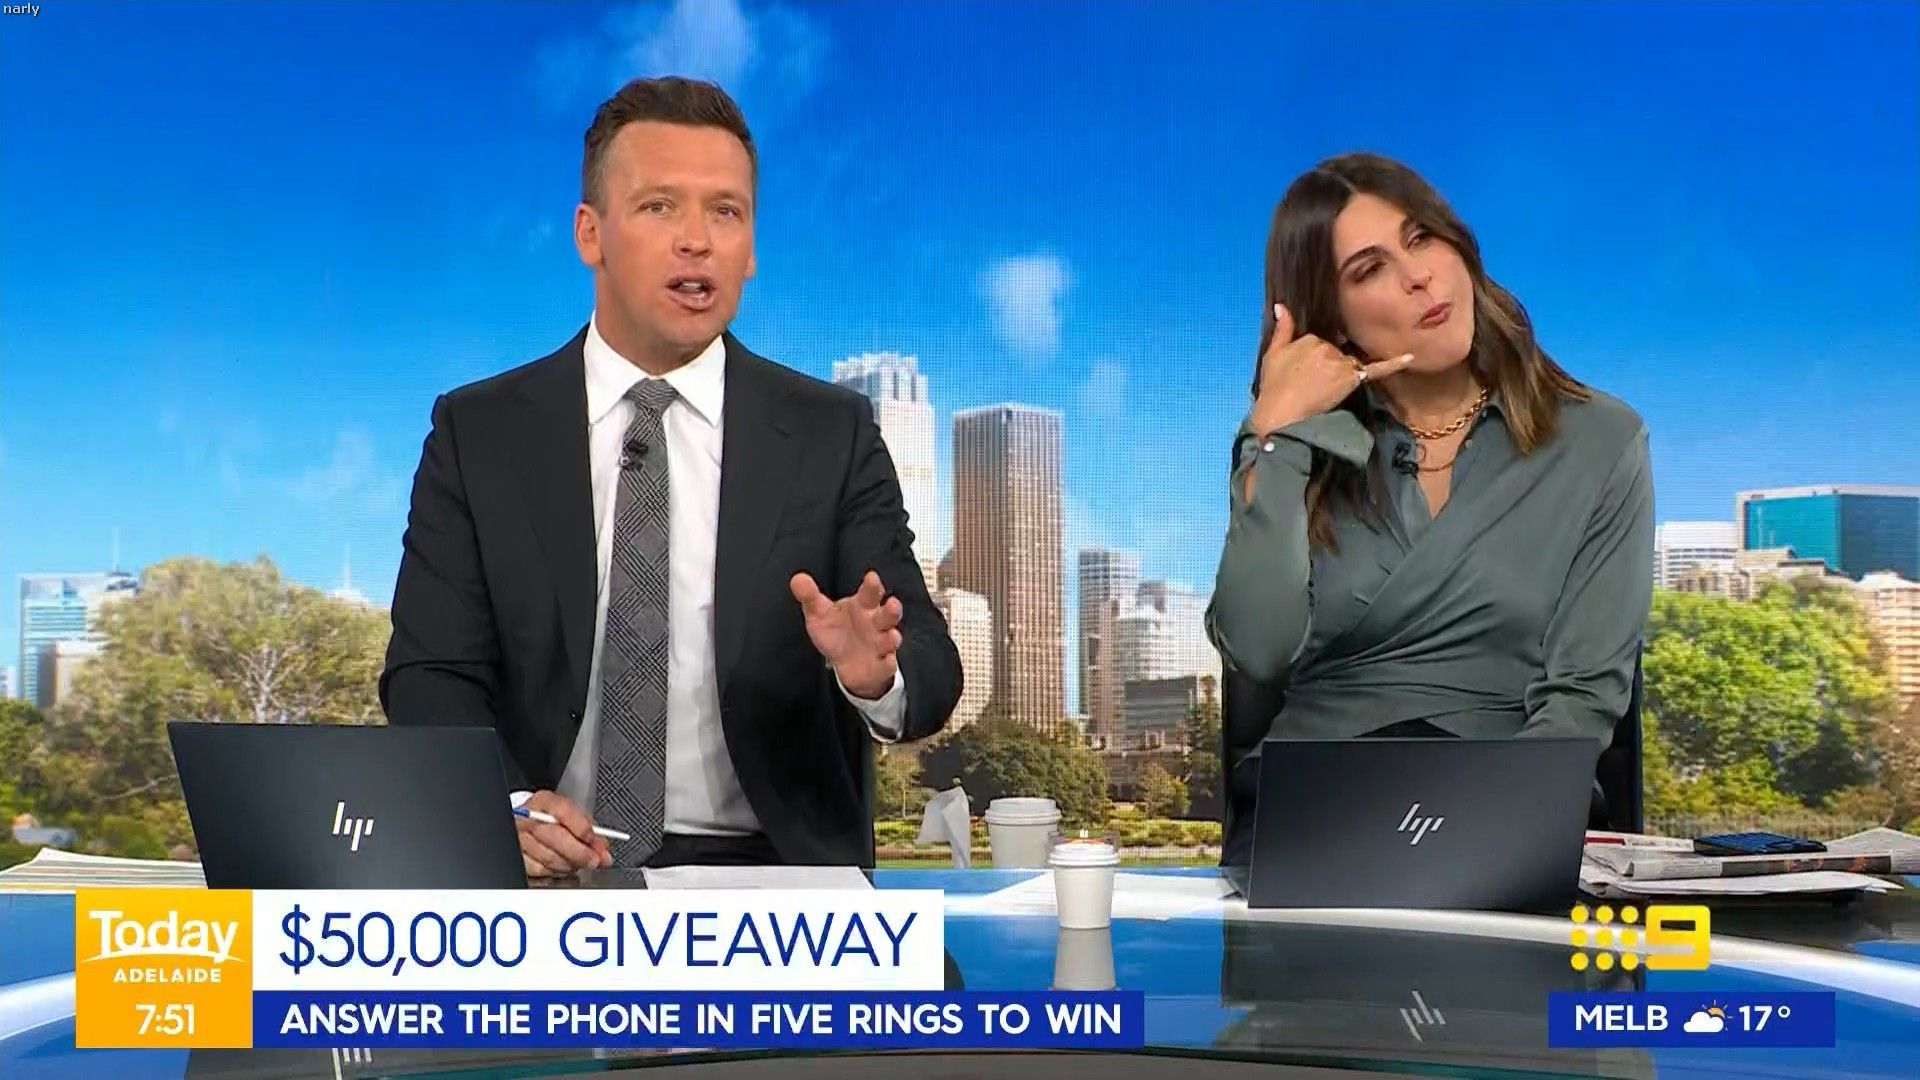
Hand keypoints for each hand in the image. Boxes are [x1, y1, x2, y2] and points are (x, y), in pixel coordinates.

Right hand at [514, 790, 609, 878]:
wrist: (528, 828)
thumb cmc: (554, 823)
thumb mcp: (574, 818)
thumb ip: (591, 832)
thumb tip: (604, 855)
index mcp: (543, 802)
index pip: (563, 810)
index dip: (582, 828)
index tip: (594, 841)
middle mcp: (526, 820)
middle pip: (555, 837)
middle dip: (579, 853)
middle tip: (593, 861)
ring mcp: (518, 841)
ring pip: (547, 860)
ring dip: (568, 866)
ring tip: (576, 865)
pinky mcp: (517, 861)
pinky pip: (538, 875)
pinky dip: (555, 876)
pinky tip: (562, 871)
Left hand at [790, 570, 901, 699]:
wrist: (845, 664)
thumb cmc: (837, 631)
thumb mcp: (820, 614)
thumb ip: (810, 596)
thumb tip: (798, 579)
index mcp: (862, 606)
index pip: (870, 593)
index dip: (872, 585)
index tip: (871, 577)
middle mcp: (875, 624)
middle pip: (887, 615)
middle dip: (892, 610)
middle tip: (892, 603)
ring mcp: (880, 645)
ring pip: (891, 639)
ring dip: (893, 637)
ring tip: (892, 635)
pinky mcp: (880, 666)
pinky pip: (887, 665)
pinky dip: (888, 664)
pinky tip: (888, 661)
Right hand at [1250, 303, 1412, 434]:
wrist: (1280, 414)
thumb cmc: (1273, 386)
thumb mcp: (1272, 354)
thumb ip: (1282, 328)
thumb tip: (1281, 306)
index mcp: (1310, 338)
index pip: (1319, 342)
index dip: (1311, 358)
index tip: (1302, 372)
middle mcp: (1328, 347)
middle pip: (1335, 352)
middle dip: (1326, 366)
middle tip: (1308, 385)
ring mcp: (1342, 363)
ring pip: (1348, 362)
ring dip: (1340, 373)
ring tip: (1320, 389)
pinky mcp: (1351, 379)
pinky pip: (1376, 369)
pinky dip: (1393, 364)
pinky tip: (1410, 357)